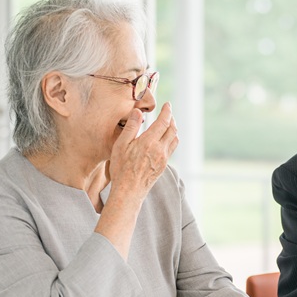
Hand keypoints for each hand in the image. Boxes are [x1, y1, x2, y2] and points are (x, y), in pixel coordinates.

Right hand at [95, 104, 177, 258]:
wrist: (129, 191)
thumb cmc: (121, 168)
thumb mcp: (121, 145)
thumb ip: (131, 127)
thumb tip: (138, 112)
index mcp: (150, 142)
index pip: (164, 122)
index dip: (168, 112)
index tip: (168, 105)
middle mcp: (160, 150)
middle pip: (173, 130)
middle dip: (172, 119)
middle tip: (168, 113)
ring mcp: (164, 159)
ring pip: (174, 140)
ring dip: (173, 130)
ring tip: (169, 125)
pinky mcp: (163, 166)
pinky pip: (172, 149)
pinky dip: (171, 140)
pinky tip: (165, 140)